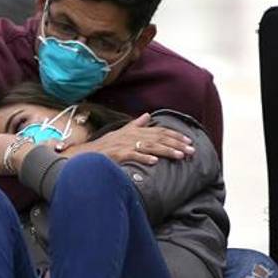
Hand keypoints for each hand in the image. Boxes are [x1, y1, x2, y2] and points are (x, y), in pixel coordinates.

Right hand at [58, 113, 194, 165]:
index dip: (175, 135)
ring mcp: (124, 145)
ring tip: (180, 156)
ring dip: (166, 151)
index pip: (159, 131)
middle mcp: (131, 135)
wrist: (86, 155)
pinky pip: (132, 155)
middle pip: (158, 138)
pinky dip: (144, 157)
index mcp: (135, 130)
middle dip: (176, 144)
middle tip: (191, 150)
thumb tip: (147, 115)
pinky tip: (154, 162)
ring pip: (150, 146)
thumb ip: (136, 124)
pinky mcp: (117, 154)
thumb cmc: (104, 145)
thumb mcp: (121, 132)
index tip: (188, 141)